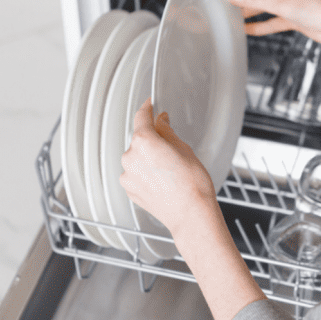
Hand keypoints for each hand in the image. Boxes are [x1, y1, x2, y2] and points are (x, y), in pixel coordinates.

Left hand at [120, 97, 217, 239]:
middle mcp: (130, 157)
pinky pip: (136, 174)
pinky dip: (146, 173)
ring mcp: (128, 175)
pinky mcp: (129, 189)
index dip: (147, 108)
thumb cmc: (192, 185)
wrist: (191, 214)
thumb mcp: (184, 149)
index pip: (142, 117)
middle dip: (153, 140)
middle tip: (173, 149)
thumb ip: (167, 132)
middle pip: (140, 139)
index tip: (150, 104)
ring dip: (149, 158)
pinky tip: (163, 181)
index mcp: (144, 142)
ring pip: (137, 158)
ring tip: (170, 171)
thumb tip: (160, 121)